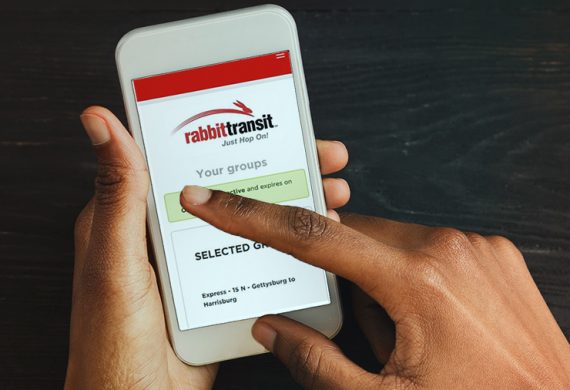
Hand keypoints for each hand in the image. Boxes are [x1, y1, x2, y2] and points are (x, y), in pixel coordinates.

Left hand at [64, 106, 349, 388]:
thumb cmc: (112, 341)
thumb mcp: (116, 262)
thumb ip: (119, 195)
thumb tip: (101, 122)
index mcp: (137, 215)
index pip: (185, 157)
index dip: (227, 134)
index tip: (266, 119)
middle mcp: (171, 232)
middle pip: (230, 184)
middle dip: (280, 165)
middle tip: (320, 156)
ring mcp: (200, 260)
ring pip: (251, 218)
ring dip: (292, 202)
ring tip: (330, 194)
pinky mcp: (221, 287)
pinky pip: (258, 255)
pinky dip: (289, 243)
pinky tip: (315, 241)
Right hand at [178, 188, 569, 388]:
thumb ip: (316, 362)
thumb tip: (272, 328)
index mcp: (415, 281)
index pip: (310, 238)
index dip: (251, 217)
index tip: (213, 202)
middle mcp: (448, 248)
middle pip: (354, 240)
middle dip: (341, 279)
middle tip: (367, 333)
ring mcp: (477, 246)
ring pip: (393, 245)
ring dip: (381, 283)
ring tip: (409, 339)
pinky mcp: (495, 253)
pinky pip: (430, 250)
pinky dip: (413, 278)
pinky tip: (433, 324)